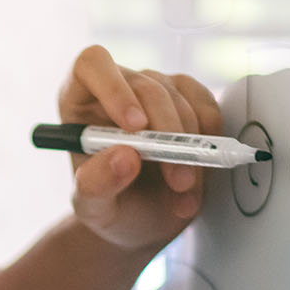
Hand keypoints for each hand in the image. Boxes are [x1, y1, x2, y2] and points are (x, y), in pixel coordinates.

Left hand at [59, 44, 222, 251]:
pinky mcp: (188, 101)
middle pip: (146, 85)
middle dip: (167, 135)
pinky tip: (197, 177)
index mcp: (80, 102)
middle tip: (176, 180)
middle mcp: (117, 88)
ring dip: (190, 148)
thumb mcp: (93, 208)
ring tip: (183, 192)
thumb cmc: (109, 210)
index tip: (135, 127)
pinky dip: (209, 143)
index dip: (114, 88)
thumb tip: (124, 156)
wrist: (140, 224)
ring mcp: (154, 90)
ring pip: (181, 99)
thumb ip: (97, 184)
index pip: (92, 65)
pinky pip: (207, 107)